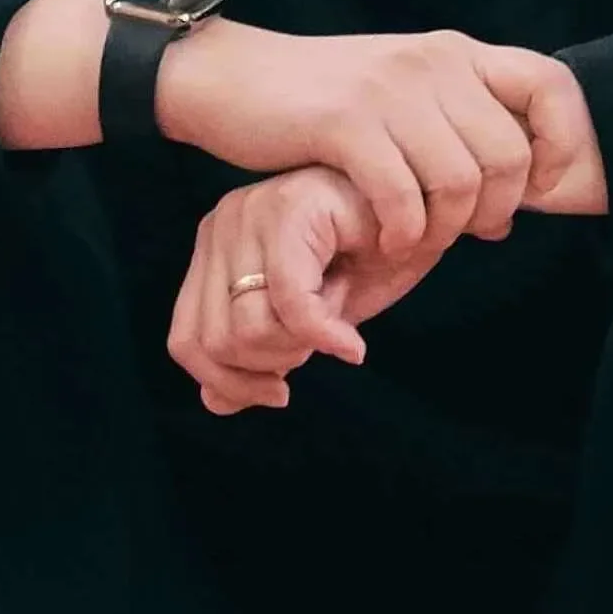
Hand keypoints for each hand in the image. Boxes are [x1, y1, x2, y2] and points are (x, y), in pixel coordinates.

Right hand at [155, 20, 595, 258]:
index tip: (534, 190)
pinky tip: (383, 238)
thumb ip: (458, 133)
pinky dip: (402, 233)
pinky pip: (404, 198)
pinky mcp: (347, 122)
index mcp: (456, 52)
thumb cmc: (322, 99)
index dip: (563, 145)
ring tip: (417, 239)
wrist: (234, 76)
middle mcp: (434, 63)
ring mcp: (392, 91)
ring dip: (444, 230)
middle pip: (510, 155)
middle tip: (461, 232)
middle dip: (494, 211)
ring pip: (462, 183)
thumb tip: (511, 205)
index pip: (553, 86)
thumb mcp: (403, 93)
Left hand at [168, 165, 442, 415]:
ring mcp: (251, 212)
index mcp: (215, 248)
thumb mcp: (305, 318)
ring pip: (249, 329)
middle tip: (319, 343)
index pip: (187, 340)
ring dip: (302, 345)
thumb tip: (214, 403)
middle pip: (215, 343)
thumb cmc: (368, 259)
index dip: (228, 383)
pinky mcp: (290, 210)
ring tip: (336, 317)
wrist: (426, 212)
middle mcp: (221, 224)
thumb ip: (259, 354)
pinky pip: (291, 303)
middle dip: (273, 364)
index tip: (278, 391)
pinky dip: (325, 336)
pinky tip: (352, 343)